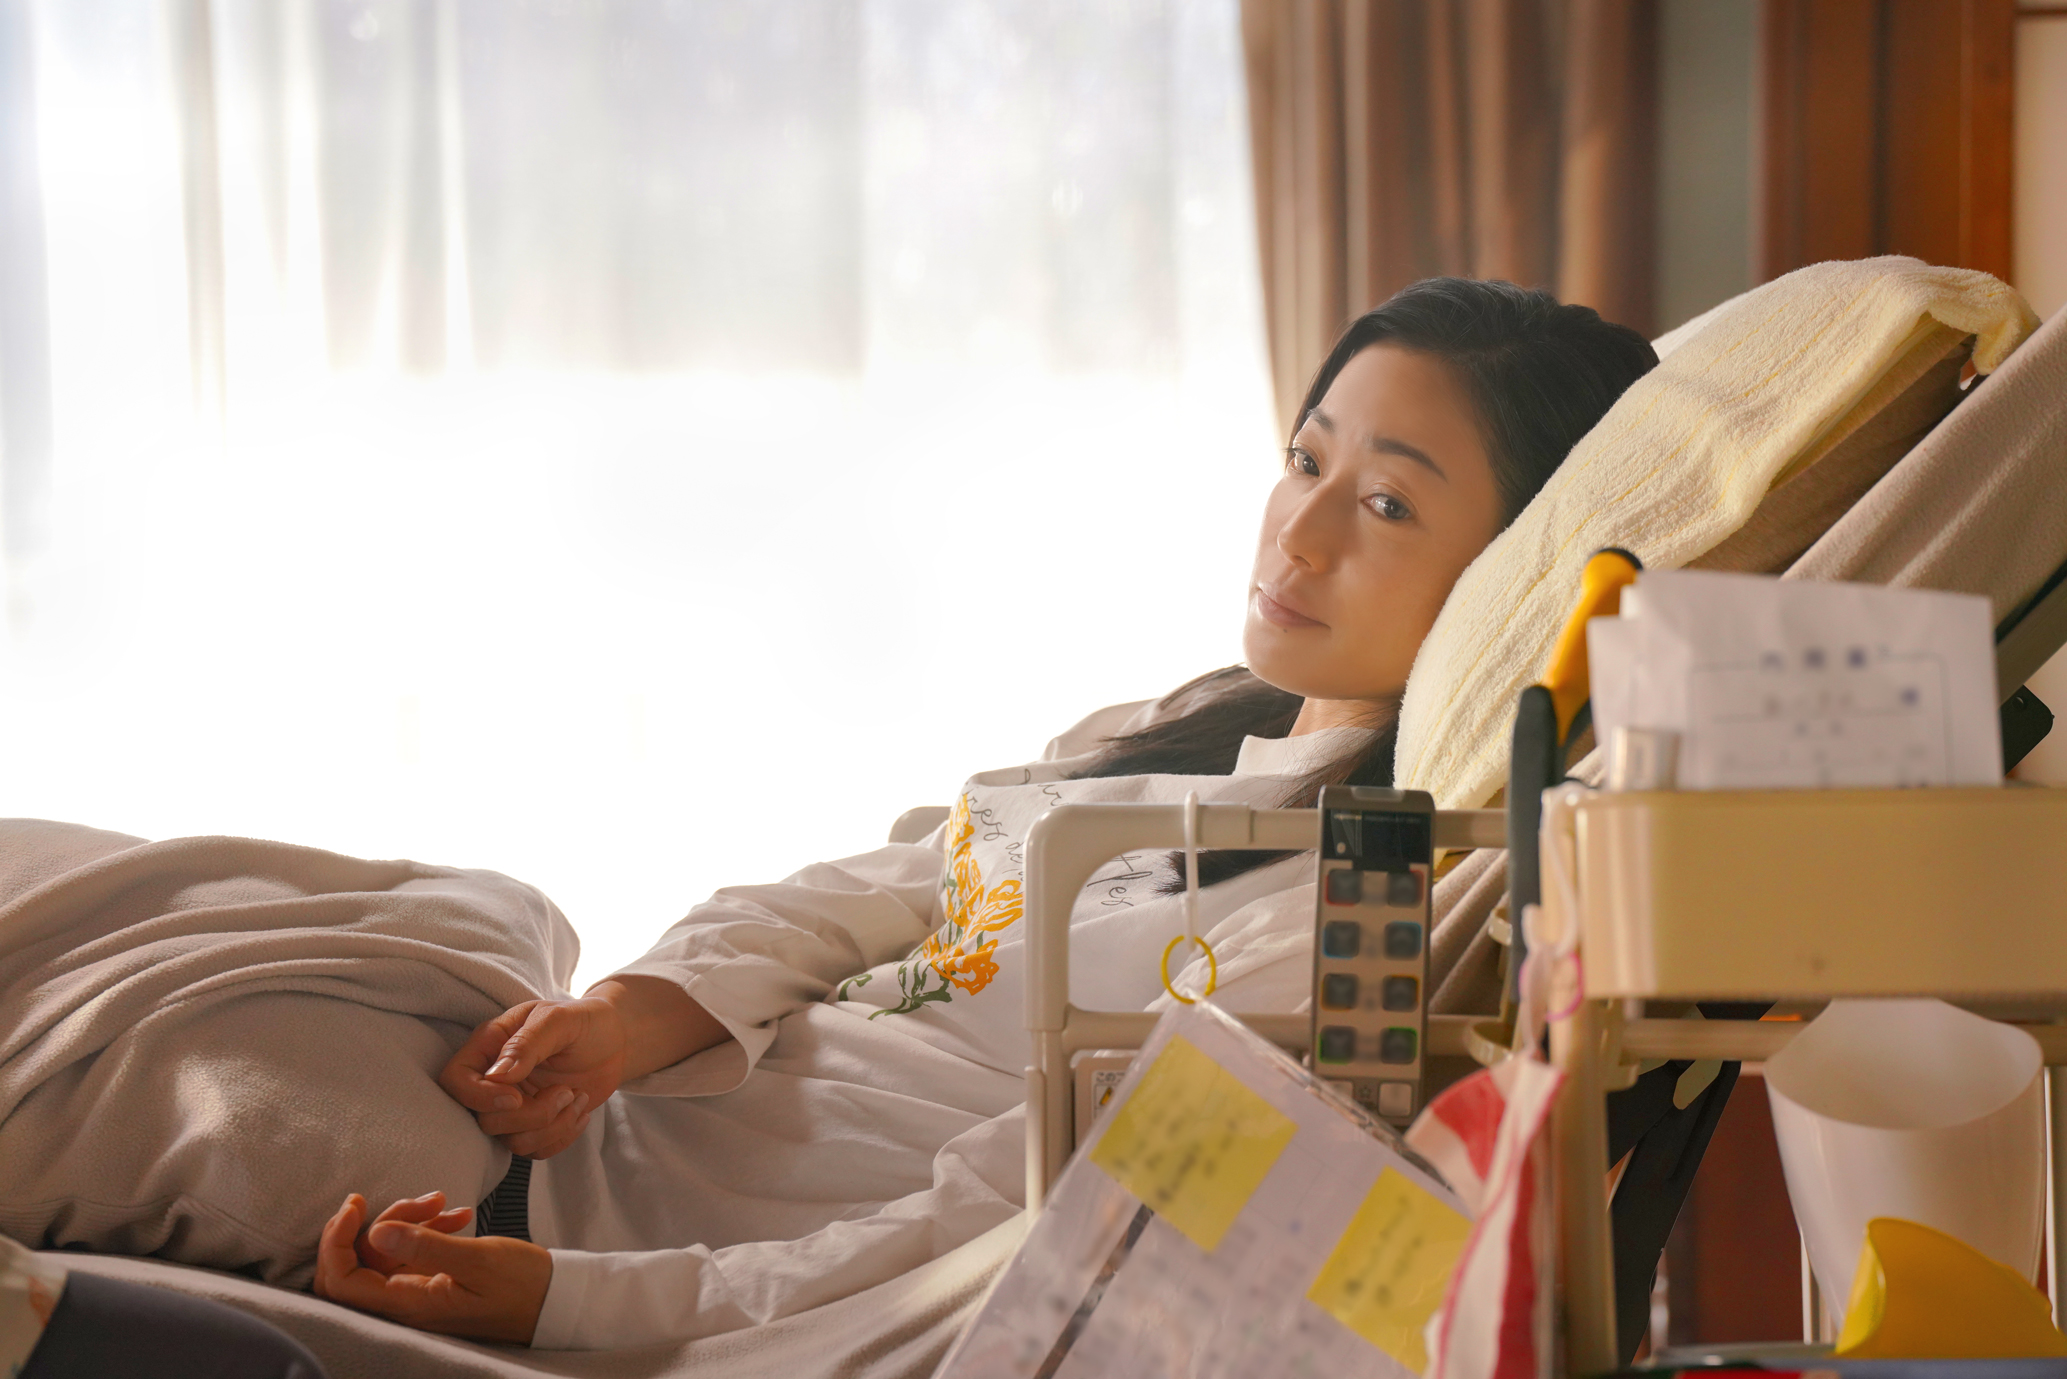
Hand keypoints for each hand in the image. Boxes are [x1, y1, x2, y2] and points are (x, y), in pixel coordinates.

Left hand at [316, 1193, 550, 1344]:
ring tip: (444, 1202)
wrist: (555, 1302)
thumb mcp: (478, 1260)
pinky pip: (408, 1253)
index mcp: (408, 1305)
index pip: (342, 1282)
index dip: (335, 1241)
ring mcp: (415, 1294)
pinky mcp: (430, 1283)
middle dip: (374, 1224)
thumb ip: (425, 1246)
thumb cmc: (523, 1286)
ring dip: (407, 1220)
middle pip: (354, 1267)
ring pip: (383, 1253)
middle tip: (414, 1202)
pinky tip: (457, 1215)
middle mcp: (403, 1305)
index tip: (355, 1202)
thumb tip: (376, 1230)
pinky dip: (426, 1228)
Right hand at [440, 977, 731, 1159]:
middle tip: (566, 1092)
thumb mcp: (560, 1020)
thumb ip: (528, 1042)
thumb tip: (498, 1076)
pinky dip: (563, 1137)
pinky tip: (581, 1109)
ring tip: (577, 1097)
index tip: (516, 1096)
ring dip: (552, 1126)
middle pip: (484, 1120)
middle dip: (531, 1115)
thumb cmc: (585, 1022)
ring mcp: (514, 1107)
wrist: (615, 1040)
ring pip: (512, 1141)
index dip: (478, 1097)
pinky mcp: (535, 1126)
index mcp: (490, 1046)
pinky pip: (536, 1151)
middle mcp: (495, 1080)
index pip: (454, 1080)